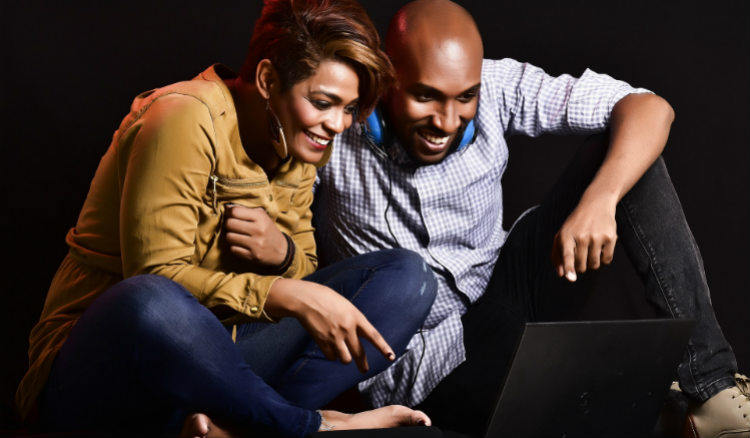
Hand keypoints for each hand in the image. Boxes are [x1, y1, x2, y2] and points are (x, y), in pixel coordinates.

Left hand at [224, 204, 287, 266]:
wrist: (282, 250)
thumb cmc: (267, 230)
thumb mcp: (262, 216)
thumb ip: (246, 210)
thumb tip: (227, 208)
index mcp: (261, 217)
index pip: (235, 211)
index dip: (230, 213)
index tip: (232, 215)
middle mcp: (259, 230)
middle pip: (230, 224)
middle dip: (229, 224)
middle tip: (234, 226)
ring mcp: (256, 244)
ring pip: (229, 237)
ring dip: (231, 236)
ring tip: (237, 236)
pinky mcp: (253, 256)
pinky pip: (233, 249)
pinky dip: (235, 247)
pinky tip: (241, 245)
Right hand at [265, 278, 394, 372]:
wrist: (306, 299)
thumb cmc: (327, 299)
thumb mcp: (346, 306)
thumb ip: (354, 320)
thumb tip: (359, 335)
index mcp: (356, 317)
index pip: (374, 336)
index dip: (383, 348)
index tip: (391, 357)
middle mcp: (348, 329)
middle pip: (360, 354)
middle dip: (363, 365)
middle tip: (364, 370)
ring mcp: (335, 337)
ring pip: (345, 359)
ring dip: (344, 358)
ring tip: (341, 353)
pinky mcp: (322, 342)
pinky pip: (331, 357)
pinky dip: (331, 355)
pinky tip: (329, 347)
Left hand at [551, 197, 617, 281]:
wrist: (596, 204)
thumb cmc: (575, 224)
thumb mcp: (562, 235)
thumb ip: (557, 255)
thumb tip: (561, 275)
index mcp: (566, 236)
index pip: (567, 255)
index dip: (569, 268)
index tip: (571, 278)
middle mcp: (581, 236)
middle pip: (581, 266)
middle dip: (580, 266)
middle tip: (581, 254)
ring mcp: (596, 237)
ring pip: (594, 265)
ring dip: (592, 263)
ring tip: (590, 250)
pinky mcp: (610, 238)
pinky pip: (606, 260)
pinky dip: (603, 258)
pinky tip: (600, 247)